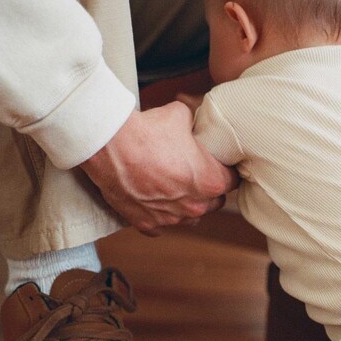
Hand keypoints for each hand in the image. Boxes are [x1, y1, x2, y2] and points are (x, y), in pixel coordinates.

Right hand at [81, 103, 238, 235]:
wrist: (108, 143)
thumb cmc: (147, 130)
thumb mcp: (181, 116)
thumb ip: (196, 126)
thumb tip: (196, 123)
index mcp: (210, 182)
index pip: (232, 181)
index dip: (225, 170)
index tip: (216, 164)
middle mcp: (194, 206)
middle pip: (213, 202)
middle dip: (207, 189)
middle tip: (193, 172)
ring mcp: (171, 219)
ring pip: (189, 216)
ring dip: (186, 204)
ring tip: (172, 185)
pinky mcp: (147, 224)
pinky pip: (162, 224)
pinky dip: (159, 213)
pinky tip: (153, 197)